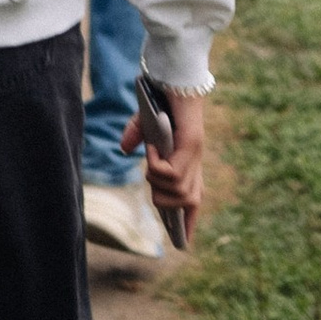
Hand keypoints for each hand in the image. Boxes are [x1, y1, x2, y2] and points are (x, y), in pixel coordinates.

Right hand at [121, 88, 206, 241]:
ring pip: (180, 192)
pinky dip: (157, 166)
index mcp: (188, 163)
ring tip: (150, 160)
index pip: (194, 201)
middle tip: (149, 176)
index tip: (184, 243)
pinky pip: (173, 174)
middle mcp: (195, 163)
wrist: (176, 76)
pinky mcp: (192, 146)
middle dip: (165, 203)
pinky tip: (152, 149)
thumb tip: (124, 149)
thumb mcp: (144, 122)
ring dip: (158, 181)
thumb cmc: (163, 98)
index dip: (189, 222)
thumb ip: (136, 136)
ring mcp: (196, 155)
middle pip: (188, 204)